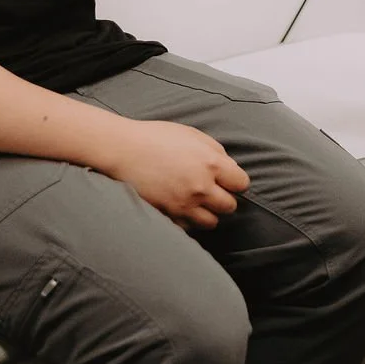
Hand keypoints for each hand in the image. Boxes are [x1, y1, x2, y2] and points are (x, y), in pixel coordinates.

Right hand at [96, 119, 249, 229]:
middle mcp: (200, 187)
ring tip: (199, 202)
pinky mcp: (167, 215)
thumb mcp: (193, 135)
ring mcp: (183, 204)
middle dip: (225, 198)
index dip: (236, 181)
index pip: (241, 184)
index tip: (229, 180)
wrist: (123, 150)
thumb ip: (217, 153)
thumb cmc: (157, 138)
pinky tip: (182, 207)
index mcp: (210, 164)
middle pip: (229, 206)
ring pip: (212, 222)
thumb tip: (230, 169)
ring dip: (209, 213)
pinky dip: (189, 221)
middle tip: (214, 191)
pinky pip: (188, 227)